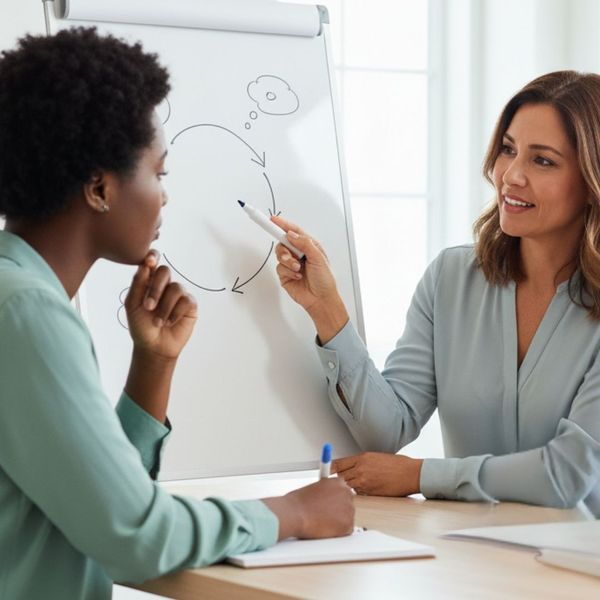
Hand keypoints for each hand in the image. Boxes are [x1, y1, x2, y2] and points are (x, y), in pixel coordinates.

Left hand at [124, 250, 197, 359]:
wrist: (153, 347)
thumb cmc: (141, 326)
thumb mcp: (132, 305)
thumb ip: (137, 284)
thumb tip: (145, 265)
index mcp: (148, 281)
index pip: (152, 261)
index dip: (152, 256)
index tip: (149, 261)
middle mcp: (165, 285)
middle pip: (165, 271)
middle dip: (156, 289)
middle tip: (148, 307)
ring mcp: (179, 294)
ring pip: (176, 288)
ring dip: (165, 307)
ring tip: (158, 322)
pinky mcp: (190, 304)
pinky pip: (185, 301)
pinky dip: (175, 313)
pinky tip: (169, 322)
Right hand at [262, 477, 354, 539]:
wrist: (294, 514)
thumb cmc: (298, 502)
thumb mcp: (314, 488)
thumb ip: (326, 492)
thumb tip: (328, 501)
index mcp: (338, 482)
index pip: (343, 492)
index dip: (335, 500)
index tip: (330, 505)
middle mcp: (346, 493)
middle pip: (347, 504)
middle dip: (338, 510)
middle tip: (325, 516)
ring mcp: (349, 509)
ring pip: (347, 517)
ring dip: (338, 521)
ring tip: (322, 522)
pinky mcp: (348, 525)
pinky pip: (347, 531)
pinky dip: (338, 533)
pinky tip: (326, 530)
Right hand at [272, 215, 348, 342]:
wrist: (320, 299)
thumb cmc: (325, 280)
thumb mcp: (319, 258)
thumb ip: (304, 244)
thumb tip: (291, 234)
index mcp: (309, 246)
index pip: (294, 231)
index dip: (283, 224)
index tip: (273, 220)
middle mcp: (299, 253)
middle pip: (283, 242)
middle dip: (285, 248)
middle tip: (288, 253)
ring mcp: (291, 264)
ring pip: (280, 254)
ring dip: (288, 261)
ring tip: (298, 268)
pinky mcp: (285, 274)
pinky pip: (279, 267)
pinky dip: (288, 272)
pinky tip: (297, 276)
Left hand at [332, 452, 423, 496]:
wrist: (411, 473)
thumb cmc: (398, 465)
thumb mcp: (375, 457)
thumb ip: (361, 462)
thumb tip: (351, 467)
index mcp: (362, 458)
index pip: (338, 464)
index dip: (329, 468)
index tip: (325, 470)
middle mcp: (360, 469)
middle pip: (339, 476)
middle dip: (337, 479)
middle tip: (337, 482)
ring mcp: (365, 482)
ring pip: (347, 486)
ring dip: (347, 487)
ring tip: (351, 488)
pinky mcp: (370, 493)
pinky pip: (358, 494)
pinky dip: (357, 494)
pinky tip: (362, 492)